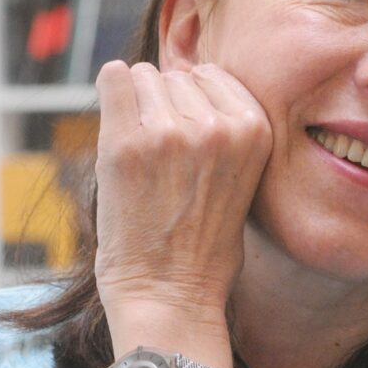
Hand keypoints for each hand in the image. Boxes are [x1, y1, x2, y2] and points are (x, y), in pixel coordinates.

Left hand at [94, 60, 271, 332]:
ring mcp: (170, 132)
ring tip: (145, 160)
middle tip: (166, 162)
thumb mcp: (242, 179)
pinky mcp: (126, 143)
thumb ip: (225, 128)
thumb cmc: (202, 243)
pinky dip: (112, 95)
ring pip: (143, 77)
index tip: (189, 141)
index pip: (212, 75)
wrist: (169, 293)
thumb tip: (187, 75)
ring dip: (138, 109)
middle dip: (166, 107)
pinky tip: (118, 133)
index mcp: (255, 131)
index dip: (194, 103)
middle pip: (175, 76)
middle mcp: (217, 126)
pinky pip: (113, 79)